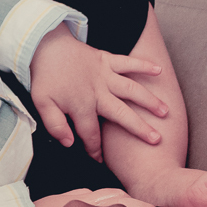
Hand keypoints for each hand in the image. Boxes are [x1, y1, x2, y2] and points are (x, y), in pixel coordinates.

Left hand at [29, 23, 166, 161]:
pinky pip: (128, 62)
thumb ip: (55, 125)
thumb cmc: (44, 76)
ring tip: (165, 112)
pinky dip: (144, 65)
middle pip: (121, 114)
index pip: (90, 133)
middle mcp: (98, 92)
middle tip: (156, 140)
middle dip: (139, 128)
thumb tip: (69, 143)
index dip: (94, 149)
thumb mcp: (41, 104)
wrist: (44, 46)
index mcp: (81, 105)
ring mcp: (104, 75)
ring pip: (131, 89)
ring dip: (149, 100)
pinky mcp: (106, 60)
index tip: (99, 160)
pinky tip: (159, 70)